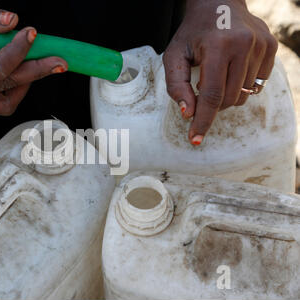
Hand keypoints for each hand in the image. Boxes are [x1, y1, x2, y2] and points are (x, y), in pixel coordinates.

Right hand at [0, 1, 67, 114]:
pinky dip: (15, 90)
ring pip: (7, 98)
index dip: (18, 50)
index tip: (33, 32)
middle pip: (7, 84)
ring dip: (27, 80)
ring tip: (38, 62)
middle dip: (38, 70)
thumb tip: (13, 21)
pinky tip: (19, 74)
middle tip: (61, 61)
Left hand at [163, 0, 277, 144]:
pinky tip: (231, 69)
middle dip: (212, 105)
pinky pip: (257, 84)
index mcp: (218, 46)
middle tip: (201, 89)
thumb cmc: (192, 33)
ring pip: (244, 95)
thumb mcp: (174, 55)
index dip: (203, 120)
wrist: (218, 3)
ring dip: (226, 95)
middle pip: (229, 98)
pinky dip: (240, 86)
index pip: (212, 95)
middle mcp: (245, 44)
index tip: (195, 139)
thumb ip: (176, 85)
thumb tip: (188, 114)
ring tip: (216, 74)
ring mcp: (262, 45)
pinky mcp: (271, 47)